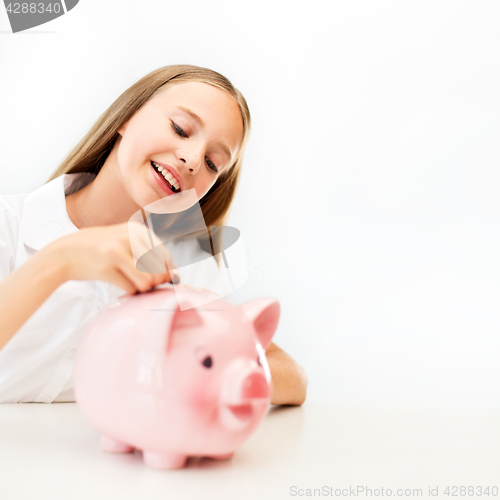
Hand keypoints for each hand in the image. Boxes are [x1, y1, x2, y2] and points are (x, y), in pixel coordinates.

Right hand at [43, 221, 176, 293]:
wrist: (65, 253)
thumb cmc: (103, 251)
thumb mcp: (127, 242)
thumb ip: (151, 255)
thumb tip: (174, 277)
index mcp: (140, 231)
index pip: (168, 258)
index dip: (166, 273)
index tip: (156, 279)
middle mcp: (131, 237)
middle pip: (160, 272)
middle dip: (154, 283)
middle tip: (141, 283)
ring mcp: (118, 251)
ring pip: (148, 282)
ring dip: (142, 289)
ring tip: (131, 283)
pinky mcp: (107, 267)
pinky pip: (131, 288)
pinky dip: (129, 291)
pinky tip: (120, 284)